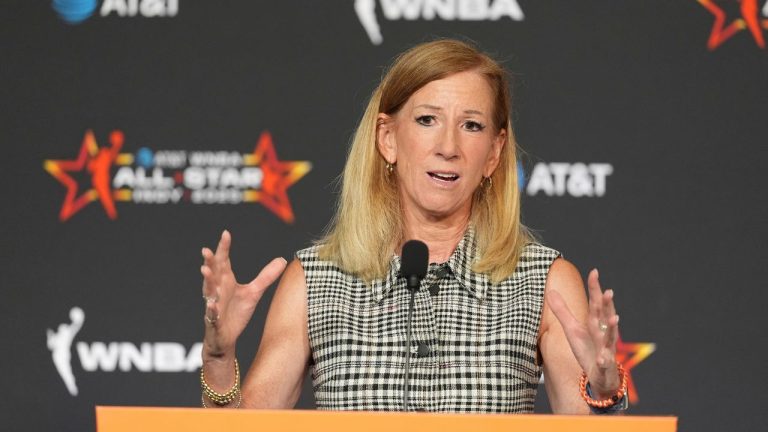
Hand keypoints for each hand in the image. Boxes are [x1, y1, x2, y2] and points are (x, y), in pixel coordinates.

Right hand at [201, 230, 286, 358]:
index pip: (224, 260)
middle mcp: (218, 289)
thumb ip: (266, 276)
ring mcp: (214, 304)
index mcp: (226, 280)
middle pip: (213, 272)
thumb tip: (283, 259)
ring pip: (209, 291)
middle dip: (210, 261)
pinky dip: (211, 309)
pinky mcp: (214, 320)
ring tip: (205, 270)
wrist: (226, 338)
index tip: (226, 233)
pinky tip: (212, 304)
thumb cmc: (236, 313)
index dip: (224, 247)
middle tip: (207, 249)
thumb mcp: (254, 292)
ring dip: (207, 281)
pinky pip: (211, 314)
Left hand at [547, 269, 619, 397]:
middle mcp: (602, 333)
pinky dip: (604, 359)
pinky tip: (602, 357)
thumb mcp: (572, 329)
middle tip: (608, 291)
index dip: (595, 288)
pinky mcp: (604, 365)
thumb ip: (562, 311)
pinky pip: (604, 362)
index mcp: (594, 323)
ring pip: (610, 337)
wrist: (600, 376)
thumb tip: (550, 291)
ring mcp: (606, 349)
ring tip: (614, 317)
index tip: (594, 272)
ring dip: (613, 328)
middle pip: (604, 316)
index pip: (595, 303)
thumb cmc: (587, 349)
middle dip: (607, 305)